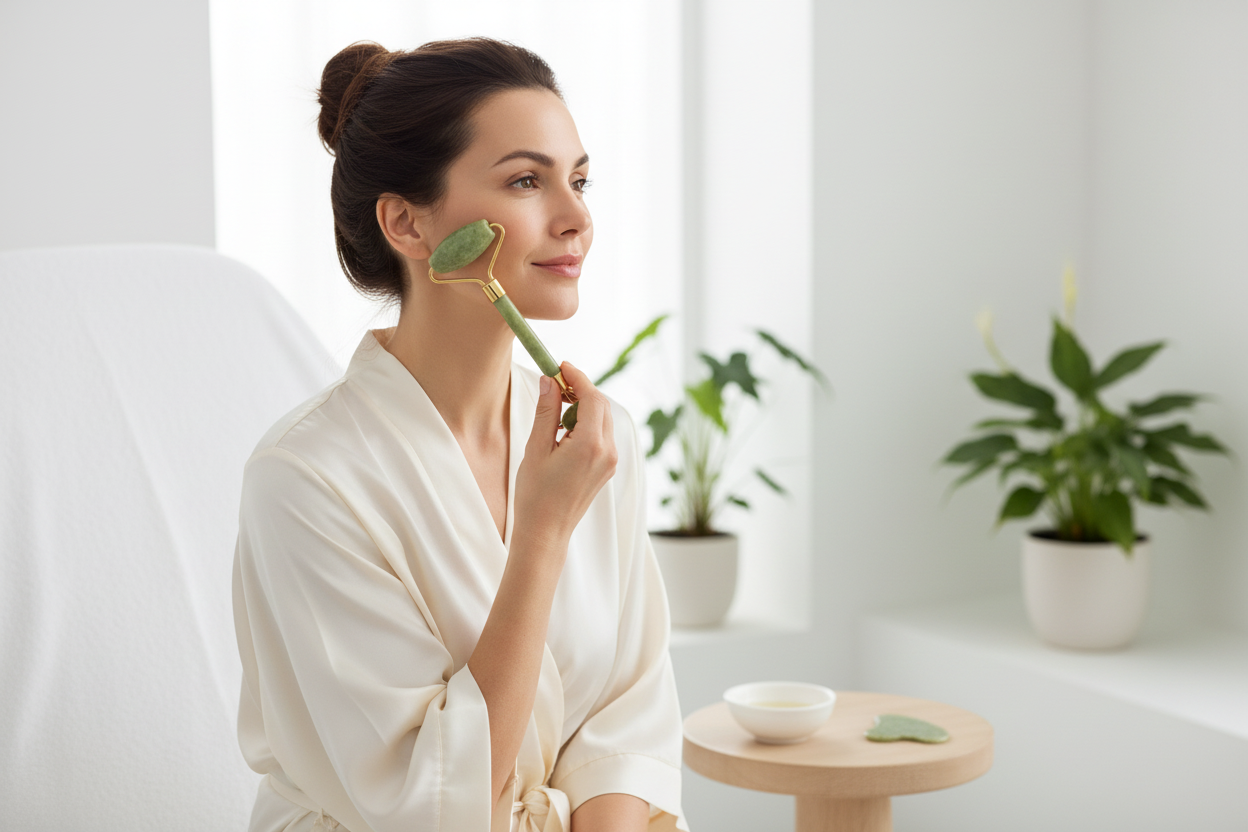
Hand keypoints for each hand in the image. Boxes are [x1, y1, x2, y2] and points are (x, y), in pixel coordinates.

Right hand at [512, 362, 616, 551]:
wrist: (545, 532)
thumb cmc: (535, 495)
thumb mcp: (536, 449)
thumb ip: (546, 412)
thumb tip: (550, 381)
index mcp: (590, 445)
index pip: (592, 398)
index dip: (577, 378)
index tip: (560, 366)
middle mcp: (607, 452)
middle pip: (602, 406)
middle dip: (581, 390)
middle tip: (555, 383)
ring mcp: (610, 461)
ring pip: (603, 419)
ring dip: (584, 406)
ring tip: (556, 406)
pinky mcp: (607, 468)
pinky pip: (602, 435)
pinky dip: (587, 423)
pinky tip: (565, 428)